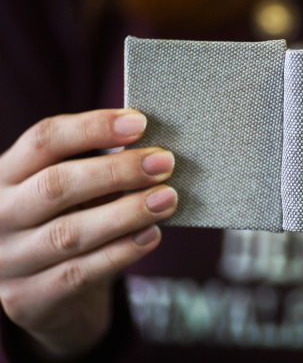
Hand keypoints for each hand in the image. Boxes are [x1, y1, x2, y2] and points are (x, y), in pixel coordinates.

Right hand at [0, 109, 176, 358]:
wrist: (42, 294)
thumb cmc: (65, 223)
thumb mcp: (69, 190)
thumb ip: (96, 167)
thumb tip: (151, 147)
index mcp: (6, 175)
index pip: (44, 140)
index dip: (93, 128)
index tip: (140, 123)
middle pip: (57, 185)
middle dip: (117, 171)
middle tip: (164, 163)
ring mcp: (8, 260)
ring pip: (70, 233)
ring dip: (126, 213)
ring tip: (167, 199)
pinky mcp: (27, 299)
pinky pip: (80, 273)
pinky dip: (121, 253)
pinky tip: (151, 235)